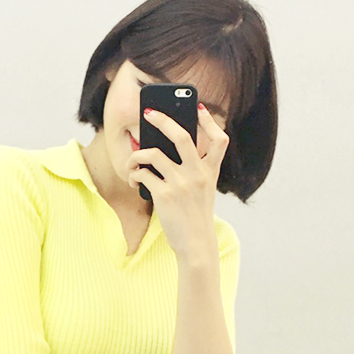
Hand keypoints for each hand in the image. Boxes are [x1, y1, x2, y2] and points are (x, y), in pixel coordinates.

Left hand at [126, 104, 229, 261]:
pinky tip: (133, 180)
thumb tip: (164, 146)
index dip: (210, 121)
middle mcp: (198, 174)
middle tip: (149, 113)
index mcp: (211, 171)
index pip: (219, 140)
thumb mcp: (204, 190)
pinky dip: (134, 174)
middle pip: (182, 136)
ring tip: (133, 162)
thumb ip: (194, 170)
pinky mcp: (164, 195)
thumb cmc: (195, 215)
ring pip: (153, 153)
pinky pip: (143, 174)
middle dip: (163, 120)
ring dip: (137, 155)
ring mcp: (181, 184)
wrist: (196, 245)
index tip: (199, 108)